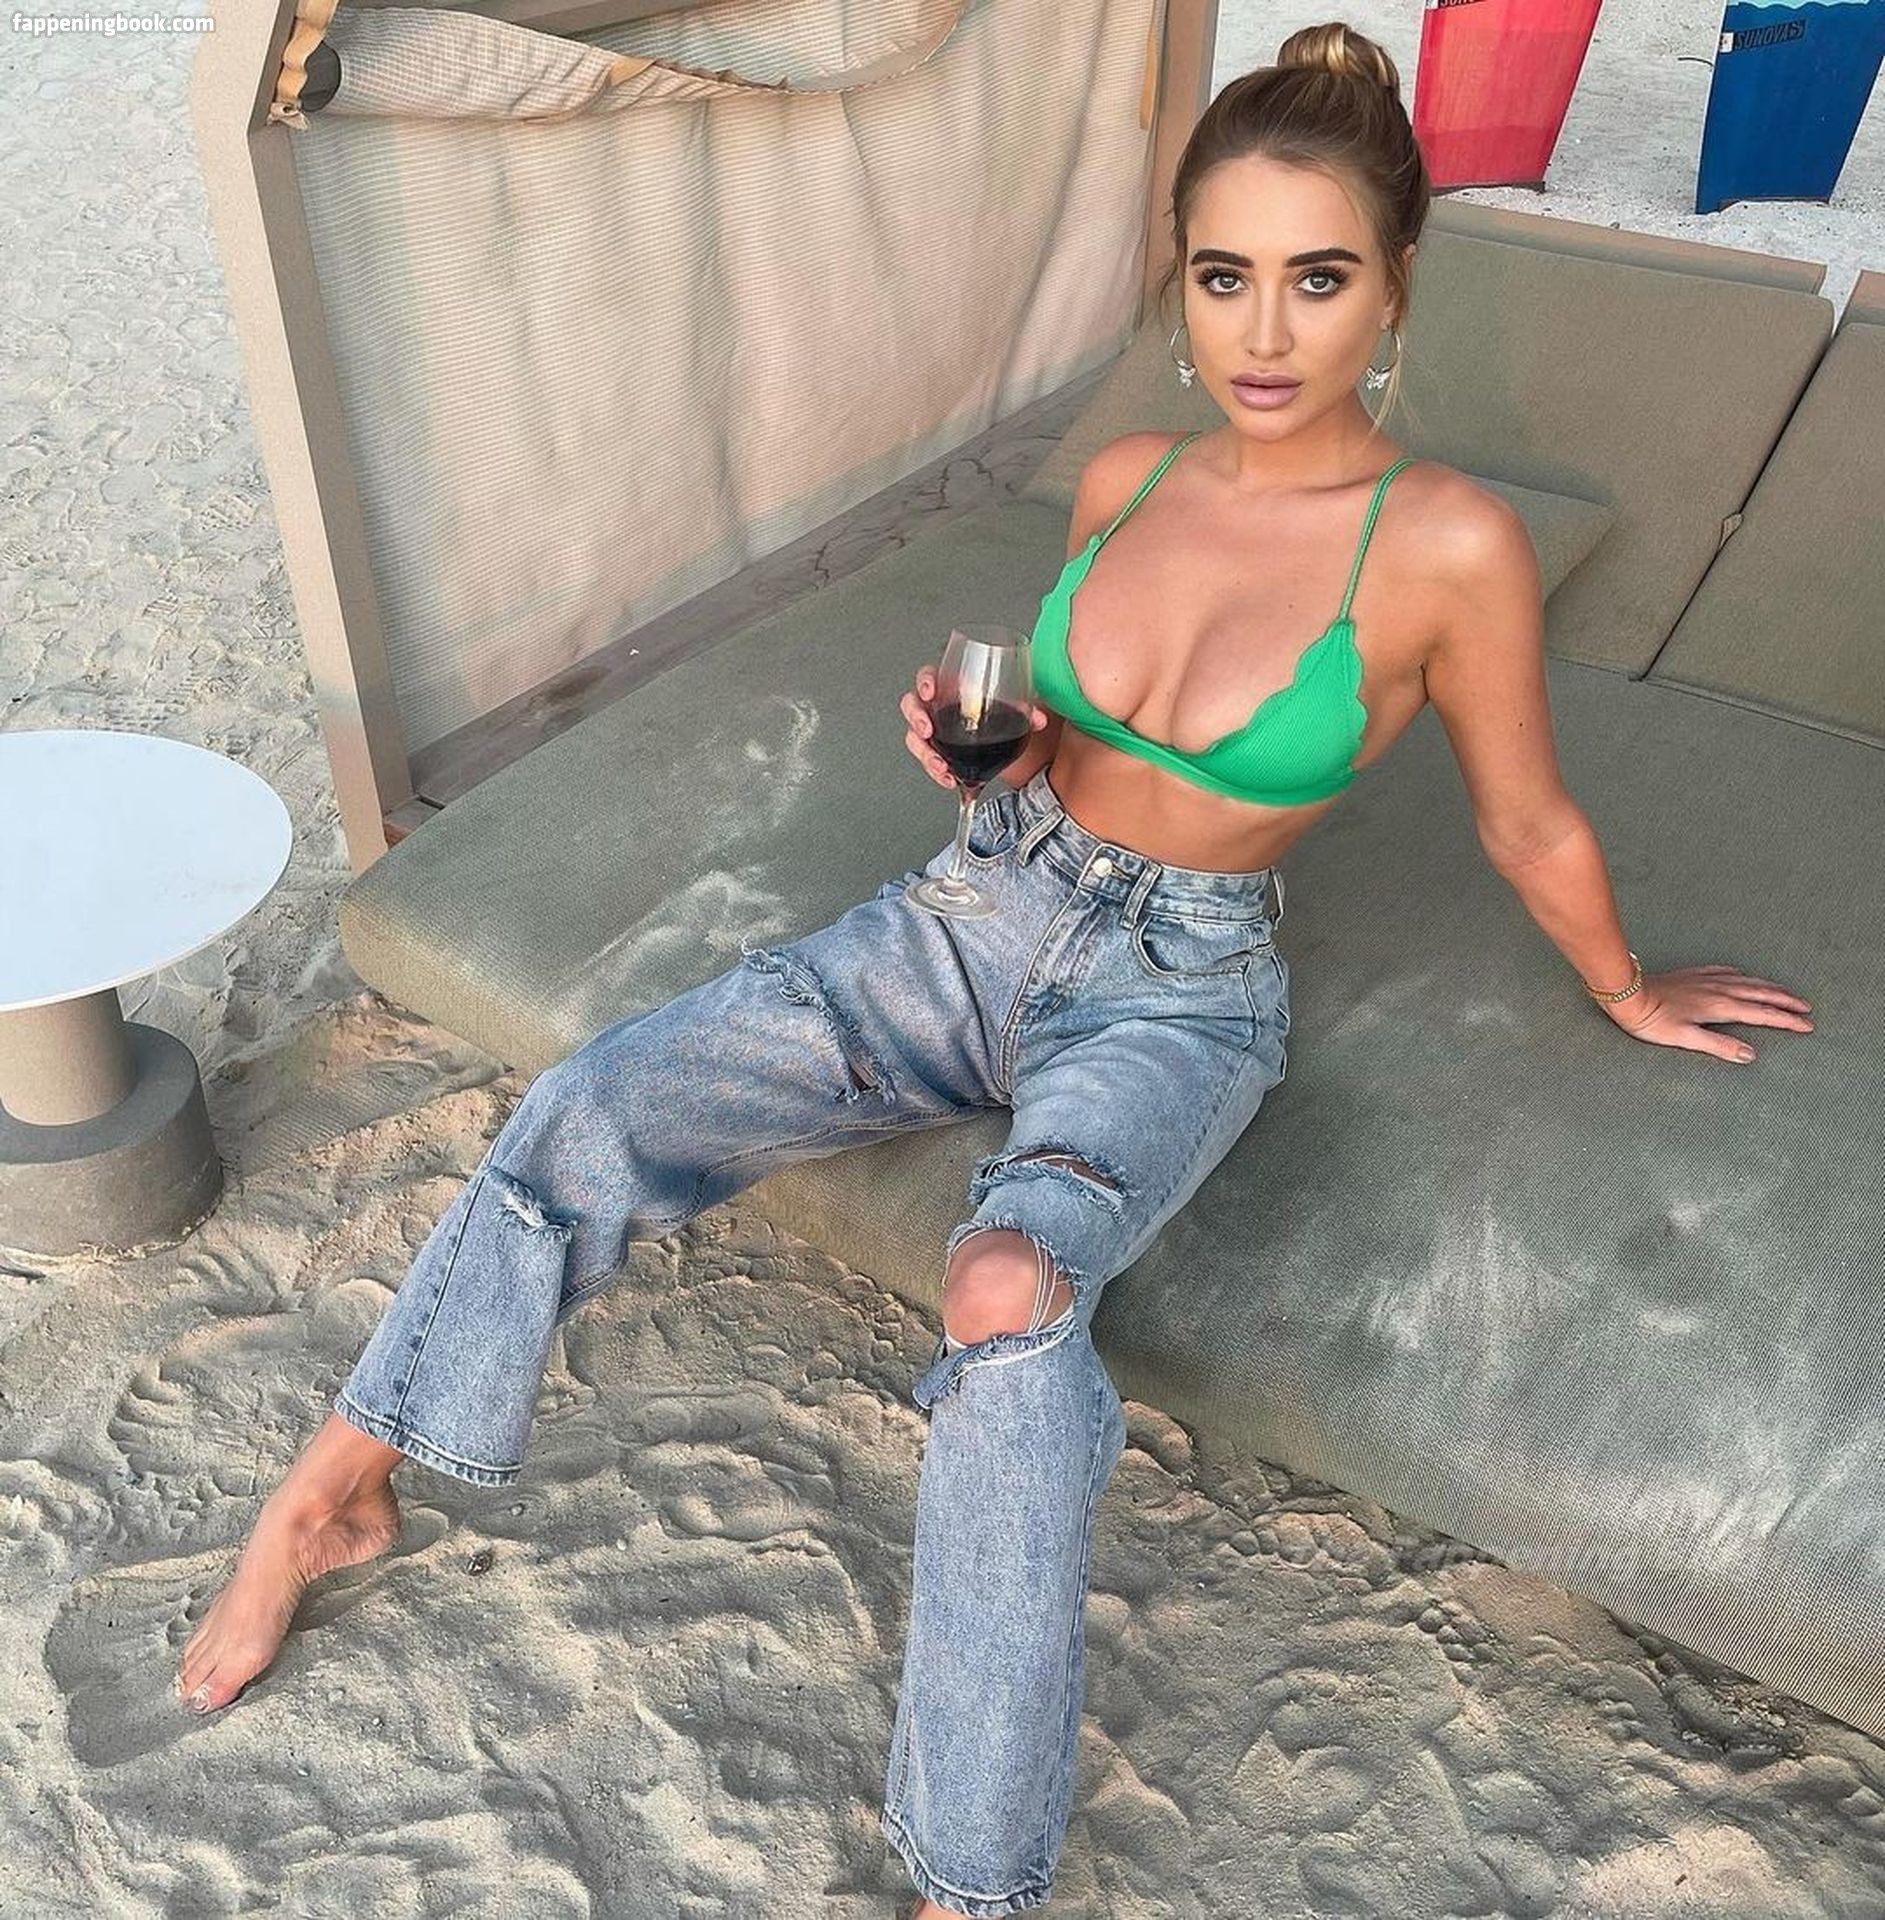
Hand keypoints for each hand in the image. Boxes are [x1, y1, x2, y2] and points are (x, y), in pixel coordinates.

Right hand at [900, 664, 1048, 790]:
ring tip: (941, 766)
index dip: (925, 682)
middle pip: (913, 706)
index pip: (930, 676)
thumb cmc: (1002, 716)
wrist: (1005, 745)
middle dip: (916, 718)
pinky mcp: (939, 753)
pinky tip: (949, 778)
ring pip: (915, 738)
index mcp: (952, 688)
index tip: (930, 692)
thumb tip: (1038, 719)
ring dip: (925, 753)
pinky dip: (936, 772)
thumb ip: (1026, 712)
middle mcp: (939, 708)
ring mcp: (936, 732)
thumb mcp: (1013, 710)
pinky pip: (928, 761)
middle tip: (928, 731)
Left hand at [1597, 962, 1813, 1062]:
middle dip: (1786, 1001)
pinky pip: (1724, 971)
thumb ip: (1719, 1046)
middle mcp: (1718, 990)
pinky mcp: (1692, 975)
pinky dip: (1741, 975)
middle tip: (1806, 1008)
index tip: (1807, 1026)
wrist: (1629, 995)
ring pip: (1746, 981)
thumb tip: (1750, 1055)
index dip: (1786, 1021)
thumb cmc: (1653, 1020)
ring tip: (1785, 992)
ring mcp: (1706, 980)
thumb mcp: (1686, 1039)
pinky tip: (1742, 974)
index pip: (1762, 1014)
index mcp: (1721, 1007)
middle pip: (1761, 994)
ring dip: (1769, 987)